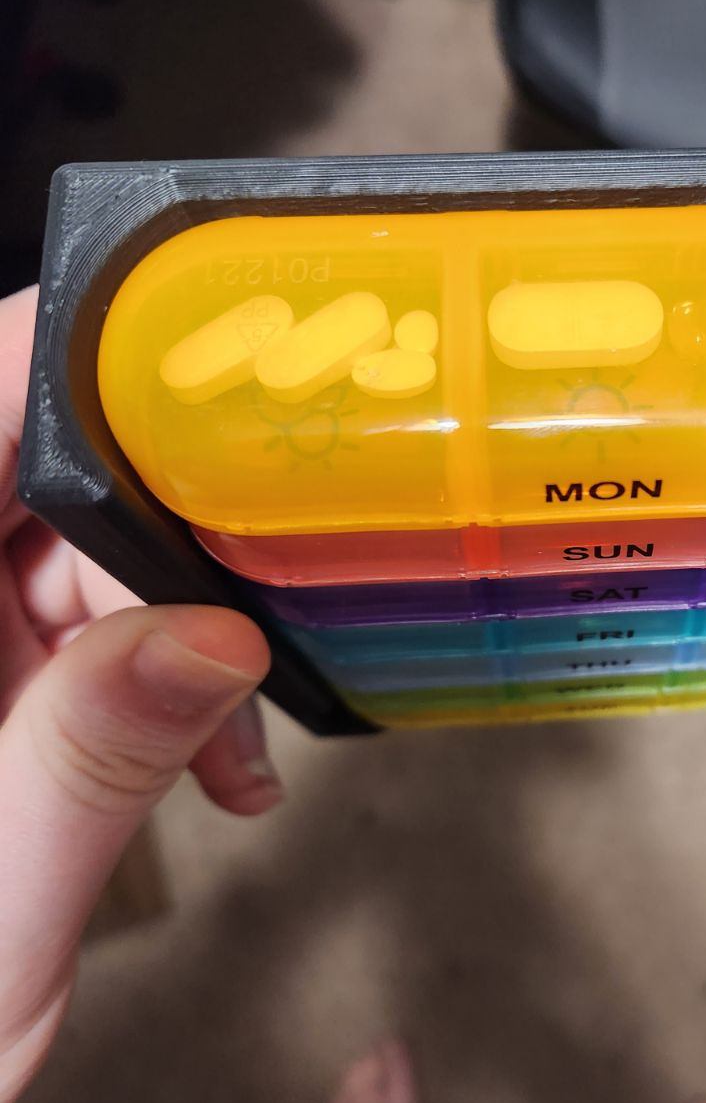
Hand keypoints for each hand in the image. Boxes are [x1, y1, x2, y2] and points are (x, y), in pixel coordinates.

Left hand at [0, 286, 281, 1102]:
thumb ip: (89, 762)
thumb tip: (211, 638)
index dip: (91, 349)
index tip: (215, 340)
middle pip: (39, 471)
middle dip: (171, 532)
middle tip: (269, 580)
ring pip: (64, 547)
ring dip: (174, 625)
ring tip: (236, 733)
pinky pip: (61, 626)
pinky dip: (147, 676)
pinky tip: (208, 759)